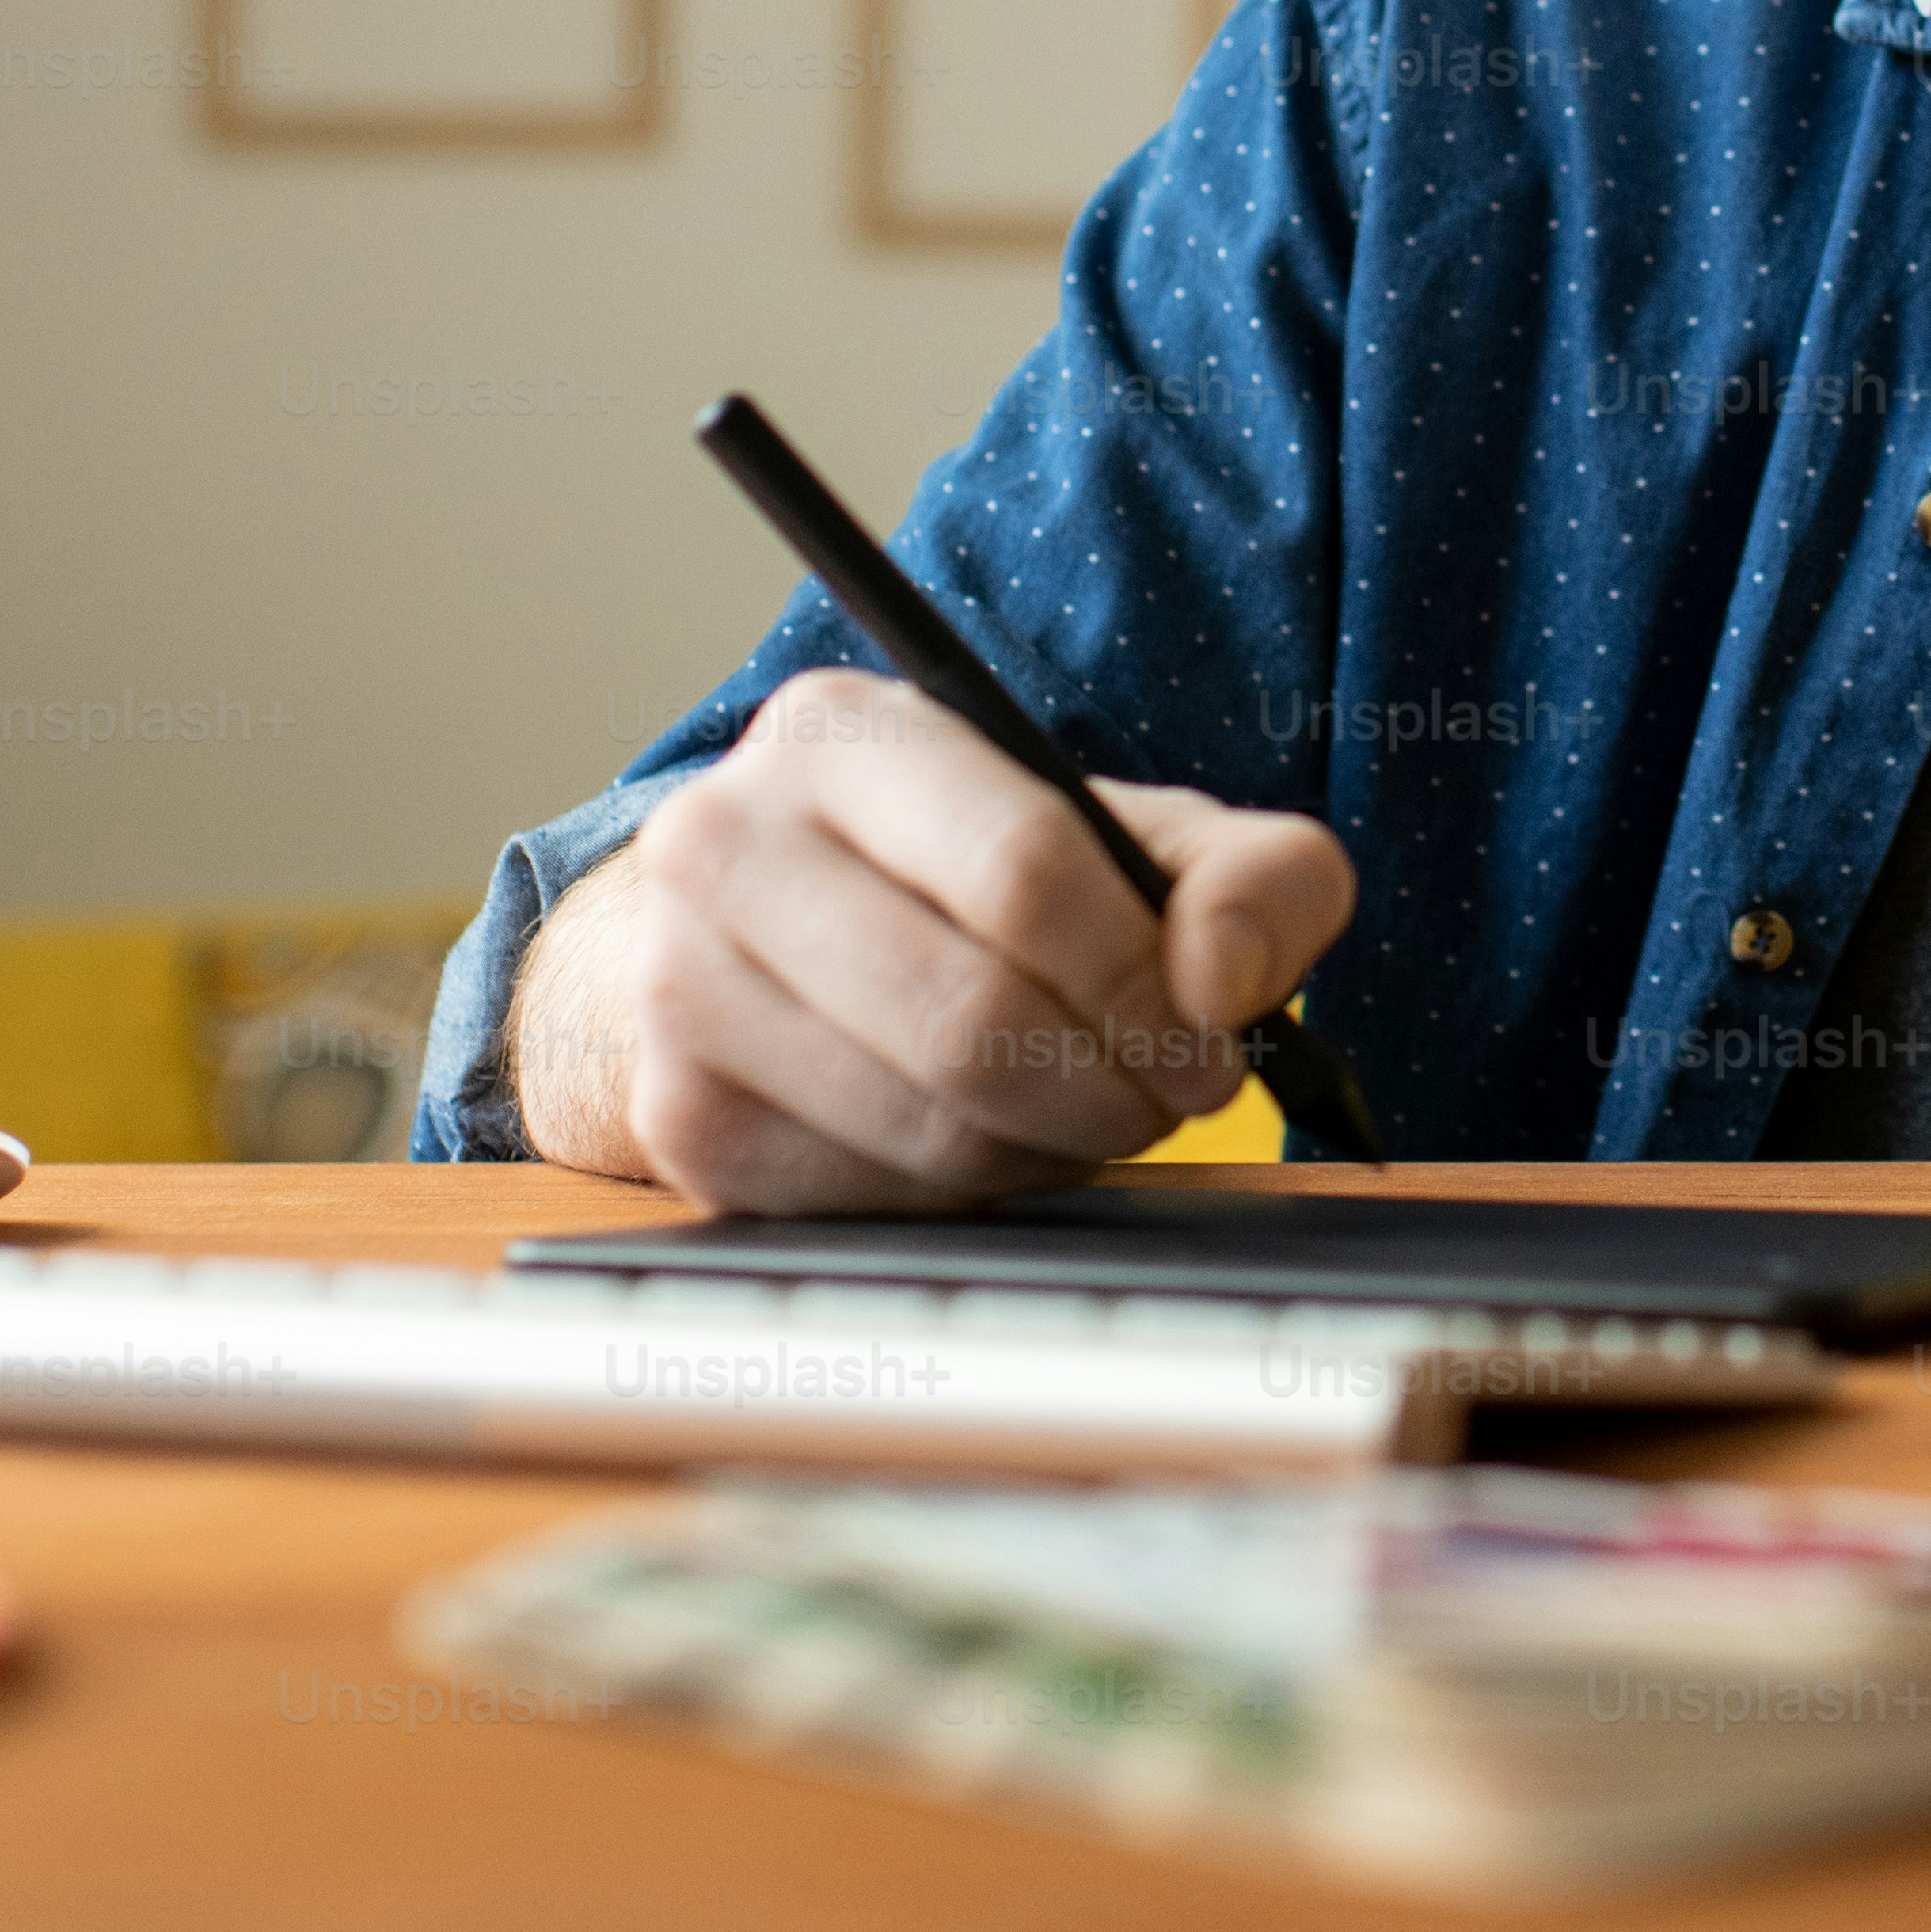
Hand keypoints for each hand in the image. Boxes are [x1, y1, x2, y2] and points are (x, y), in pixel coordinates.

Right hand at [502, 668, 1355, 1208]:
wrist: (765, 937)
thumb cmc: (978, 879)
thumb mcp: (1135, 837)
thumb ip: (1253, 877)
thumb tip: (1223, 981)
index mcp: (840, 734)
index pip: (1022, 868)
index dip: (1144, 980)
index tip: (1212, 1038)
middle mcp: (724, 840)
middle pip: (970, 1014)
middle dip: (1112, 1084)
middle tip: (1167, 1098)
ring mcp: (679, 983)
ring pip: (927, 1123)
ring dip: (1051, 1147)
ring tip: (1088, 1111)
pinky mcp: (678, 1115)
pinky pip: (870, 1197)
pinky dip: (967, 1193)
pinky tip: (991, 1143)